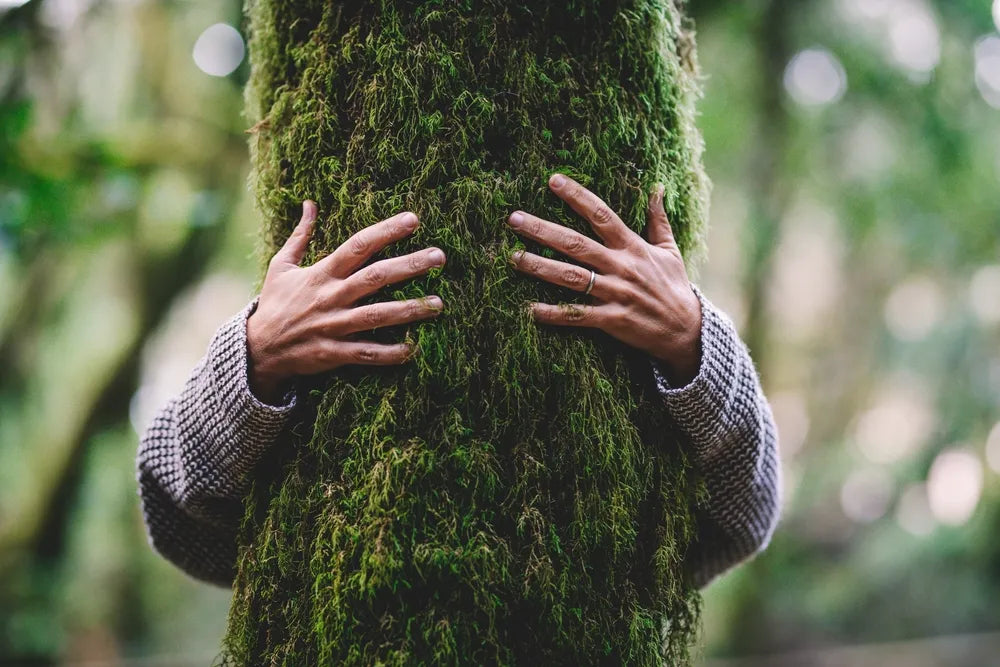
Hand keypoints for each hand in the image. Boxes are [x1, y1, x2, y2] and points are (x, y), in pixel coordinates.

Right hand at [246, 201, 445, 402]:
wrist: (258, 349)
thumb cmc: (275, 304)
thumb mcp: (282, 266)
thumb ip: (300, 235)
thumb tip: (309, 203)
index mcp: (322, 274)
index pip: (358, 246)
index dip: (385, 232)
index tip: (413, 220)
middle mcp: (331, 297)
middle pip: (376, 277)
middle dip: (409, 265)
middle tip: (440, 256)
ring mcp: (334, 326)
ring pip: (377, 316)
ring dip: (409, 309)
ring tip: (438, 303)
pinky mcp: (333, 353)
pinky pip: (366, 353)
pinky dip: (389, 353)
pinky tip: (413, 349)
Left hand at [506, 174, 701, 386]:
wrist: (686, 330)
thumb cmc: (674, 287)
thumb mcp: (669, 250)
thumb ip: (658, 219)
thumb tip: (656, 187)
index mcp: (633, 247)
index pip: (601, 215)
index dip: (577, 196)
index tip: (553, 180)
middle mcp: (621, 267)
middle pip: (576, 244)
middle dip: (543, 230)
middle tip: (514, 219)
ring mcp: (616, 294)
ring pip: (572, 278)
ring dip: (540, 267)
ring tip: (514, 257)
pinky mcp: (612, 320)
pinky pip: (578, 315)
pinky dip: (555, 313)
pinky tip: (530, 309)